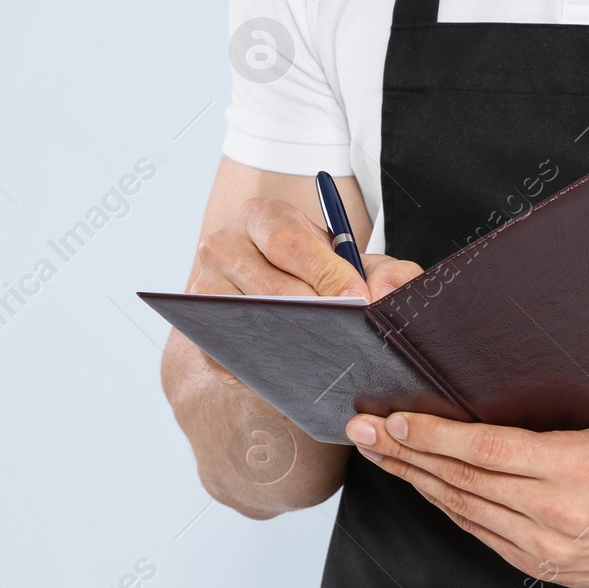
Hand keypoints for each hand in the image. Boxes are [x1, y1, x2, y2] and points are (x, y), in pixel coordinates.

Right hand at [193, 196, 421, 383]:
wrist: (283, 289)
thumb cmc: (321, 272)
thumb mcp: (358, 263)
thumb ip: (389, 273)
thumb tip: (385, 294)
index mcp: (263, 216)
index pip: (288, 241)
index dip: (326, 274)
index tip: (358, 301)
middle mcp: (223, 245)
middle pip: (266, 286)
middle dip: (313, 313)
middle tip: (347, 335)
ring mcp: (204, 288)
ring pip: (244, 320)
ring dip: (287, 342)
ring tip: (326, 357)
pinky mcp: (199, 328)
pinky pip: (226, 356)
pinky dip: (261, 368)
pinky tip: (294, 371)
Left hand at [344, 411, 588, 587]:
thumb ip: (543, 426)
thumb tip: (481, 402)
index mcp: (574, 469)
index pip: (485, 451)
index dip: (433, 436)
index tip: (395, 420)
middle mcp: (556, 514)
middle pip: (462, 481)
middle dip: (406, 455)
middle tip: (364, 432)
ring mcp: (547, 548)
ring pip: (464, 510)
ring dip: (417, 482)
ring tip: (382, 456)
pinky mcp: (543, 568)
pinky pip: (482, 533)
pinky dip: (448, 507)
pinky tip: (424, 486)